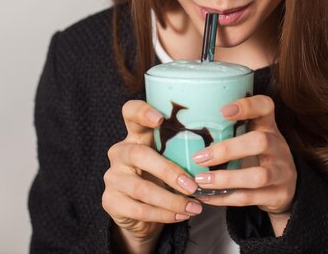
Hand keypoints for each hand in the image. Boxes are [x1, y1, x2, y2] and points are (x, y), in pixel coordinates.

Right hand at [102, 100, 202, 250]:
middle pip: (139, 154)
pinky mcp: (111, 201)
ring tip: (195, 207)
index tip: (160, 118)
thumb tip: (217, 152)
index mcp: (135, 136)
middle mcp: (120, 152)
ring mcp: (113, 177)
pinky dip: (165, 215)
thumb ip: (182, 150)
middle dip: (169, 172)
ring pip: (142, 189)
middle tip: (193, 186)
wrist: (140, 214)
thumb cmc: (160, 178)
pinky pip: (140, 210)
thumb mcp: (169, 159)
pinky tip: (182, 215)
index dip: (141, 112)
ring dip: (172, 200)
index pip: (130, 112)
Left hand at [191, 95, 296, 216]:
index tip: (222, 111)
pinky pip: (249, 198)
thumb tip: (186, 126)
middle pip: (259, 142)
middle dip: (227, 149)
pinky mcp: (278, 195)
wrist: (288, 188)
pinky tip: (206, 196)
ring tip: (201, 180)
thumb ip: (231, 130)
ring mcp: (281, 172)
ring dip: (225, 178)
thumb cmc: (260, 156)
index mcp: (268, 127)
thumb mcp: (253, 137)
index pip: (265, 107)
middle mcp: (278, 147)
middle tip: (199, 157)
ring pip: (257, 175)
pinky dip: (224, 198)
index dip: (247, 106)